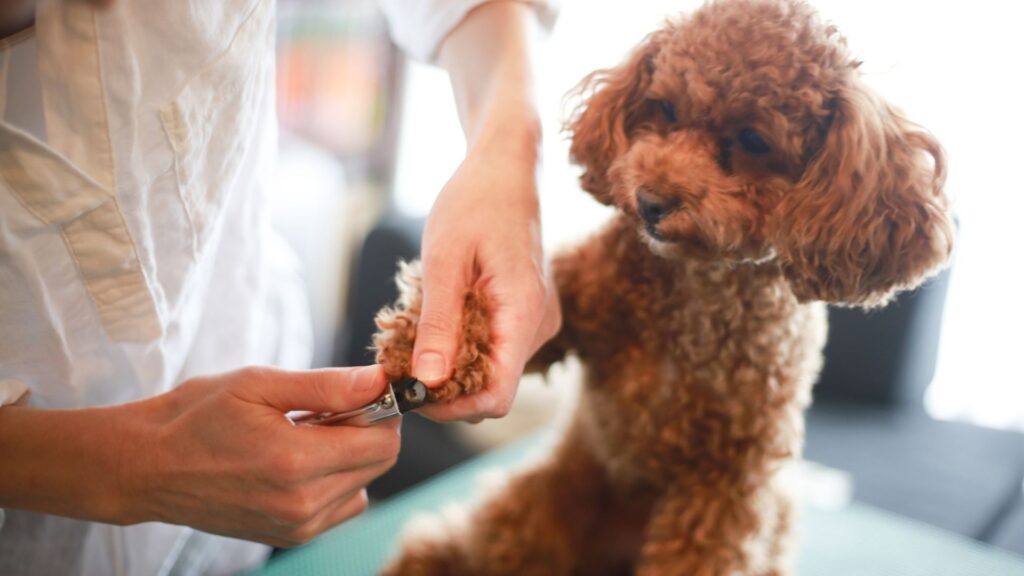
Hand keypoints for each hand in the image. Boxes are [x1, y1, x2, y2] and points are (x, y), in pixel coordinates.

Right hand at [126, 365, 399, 546]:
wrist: (146, 466)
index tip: (363, 390)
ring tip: (307, 434)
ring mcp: (296, 527)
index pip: (382, 439)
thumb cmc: (197, 416)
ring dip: (352, 456)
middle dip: (369, 428)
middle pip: (379, 463)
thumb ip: (327, 386)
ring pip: (364, 485)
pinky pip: (342, 507)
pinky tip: (301, 461)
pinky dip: (336, 481)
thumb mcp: (260, 384)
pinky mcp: (289, 537)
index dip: (383, 408)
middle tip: (329, 408)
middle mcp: (302, 503)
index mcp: (296, 461)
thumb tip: (380, 380)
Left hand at [412, 129, 560, 421]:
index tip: (411, 394)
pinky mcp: (529, 313)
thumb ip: (439, 324)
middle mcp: (540, 325)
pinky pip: (498, 346)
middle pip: (494, 387)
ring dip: (454, 364)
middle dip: (447, 386)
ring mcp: (537, 320)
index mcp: (523, 314)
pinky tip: (441, 318)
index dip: (453, 407)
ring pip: (494, 368)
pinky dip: (466, 344)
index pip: (497, 396)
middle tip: (403, 363)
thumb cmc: (474, 201)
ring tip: (418, 334)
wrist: (506, 167)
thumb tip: (428, 381)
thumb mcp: (444, 260)